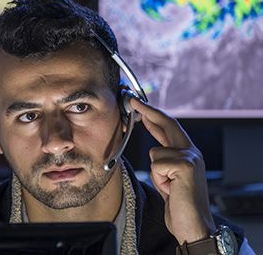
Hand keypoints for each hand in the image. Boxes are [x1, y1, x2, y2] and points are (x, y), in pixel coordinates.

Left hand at [130, 98, 215, 243]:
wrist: (193, 225)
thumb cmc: (179, 204)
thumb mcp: (168, 178)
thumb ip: (164, 161)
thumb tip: (154, 148)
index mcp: (188, 154)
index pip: (169, 128)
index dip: (154, 116)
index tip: (140, 107)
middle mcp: (192, 152)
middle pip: (168, 124)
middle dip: (148, 112)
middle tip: (133, 101)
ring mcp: (190, 157)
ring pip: (154, 153)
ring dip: (155, 172)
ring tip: (168, 187)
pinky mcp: (185, 166)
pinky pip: (156, 165)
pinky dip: (158, 179)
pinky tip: (171, 189)